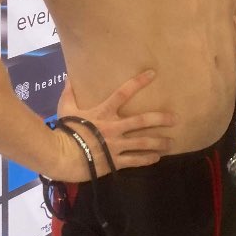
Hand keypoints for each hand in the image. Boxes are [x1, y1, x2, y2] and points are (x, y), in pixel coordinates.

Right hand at [53, 70, 174, 179]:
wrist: (61, 156)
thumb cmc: (64, 131)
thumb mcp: (65, 107)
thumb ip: (70, 92)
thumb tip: (69, 75)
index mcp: (104, 112)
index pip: (124, 92)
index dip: (139, 82)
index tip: (153, 74)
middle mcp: (114, 127)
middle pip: (142, 121)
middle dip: (160, 119)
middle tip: (175, 118)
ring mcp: (116, 145)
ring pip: (143, 143)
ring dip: (159, 142)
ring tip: (171, 143)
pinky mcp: (114, 161)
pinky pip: (134, 161)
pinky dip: (146, 159)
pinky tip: (156, 158)